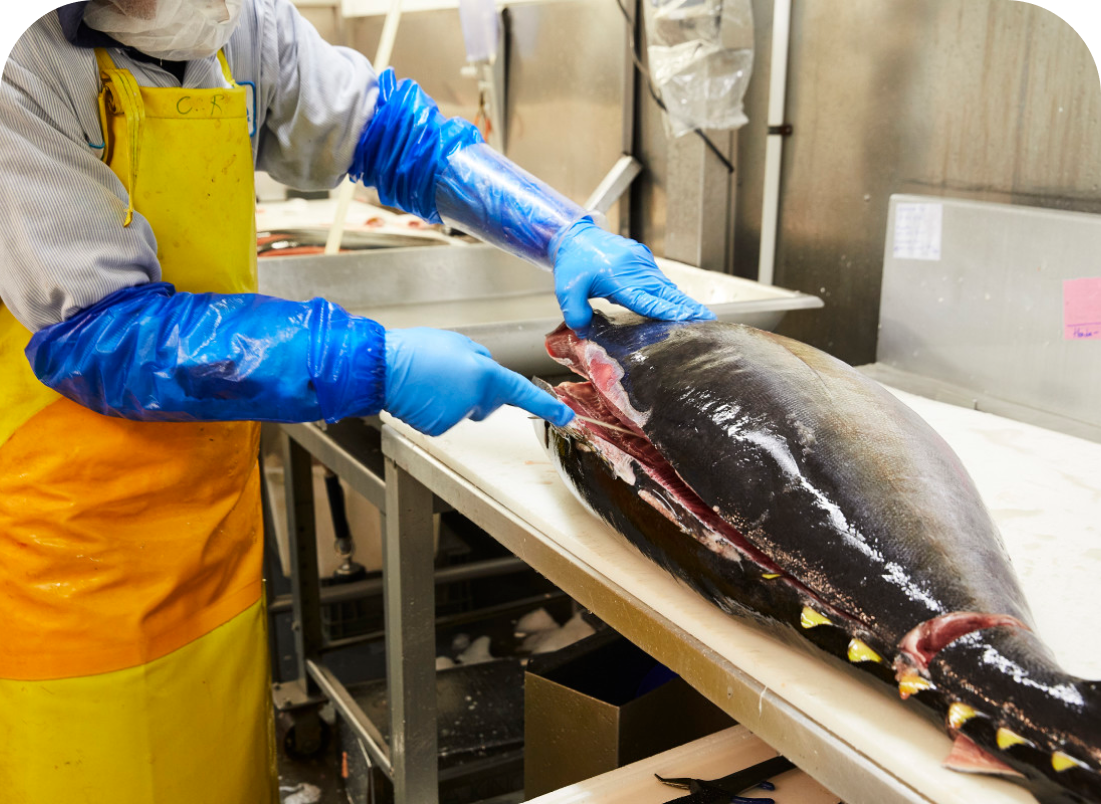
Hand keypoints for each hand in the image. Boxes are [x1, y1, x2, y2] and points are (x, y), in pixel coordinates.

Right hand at [384, 328, 574, 435]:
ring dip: (452, 395)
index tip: (566, 416)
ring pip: (464, 408)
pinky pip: (445, 417)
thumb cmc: (413, 351)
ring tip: (428, 378)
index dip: (546, 405)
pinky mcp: (438, 427)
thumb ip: (479, 358)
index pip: (522, 392)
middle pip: (489, 399)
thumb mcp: (456, 342)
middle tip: (449, 370)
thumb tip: (485, 368)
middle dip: (477, 388)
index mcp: (484, 374)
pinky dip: (436, 407)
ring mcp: (456, 416)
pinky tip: (421, 392)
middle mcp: (474, 399)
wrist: (379, 368)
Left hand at [552, 219, 715, 330]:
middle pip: (666, 292)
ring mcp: (641, 262)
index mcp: (617, 277)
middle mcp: (634, 268)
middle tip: (708, 319)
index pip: (646, 298)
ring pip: (666, 286)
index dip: (667, 309)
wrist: (575, 235)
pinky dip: (672, 293)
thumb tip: (585, 332)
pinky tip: (681, 305)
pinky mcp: (643, 260)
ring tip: (701, 316)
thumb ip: (577, 315)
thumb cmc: (573, 262)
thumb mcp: (566, 292)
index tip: (686, 317)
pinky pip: (660, 280)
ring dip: (683, 301)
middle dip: (687, 306)